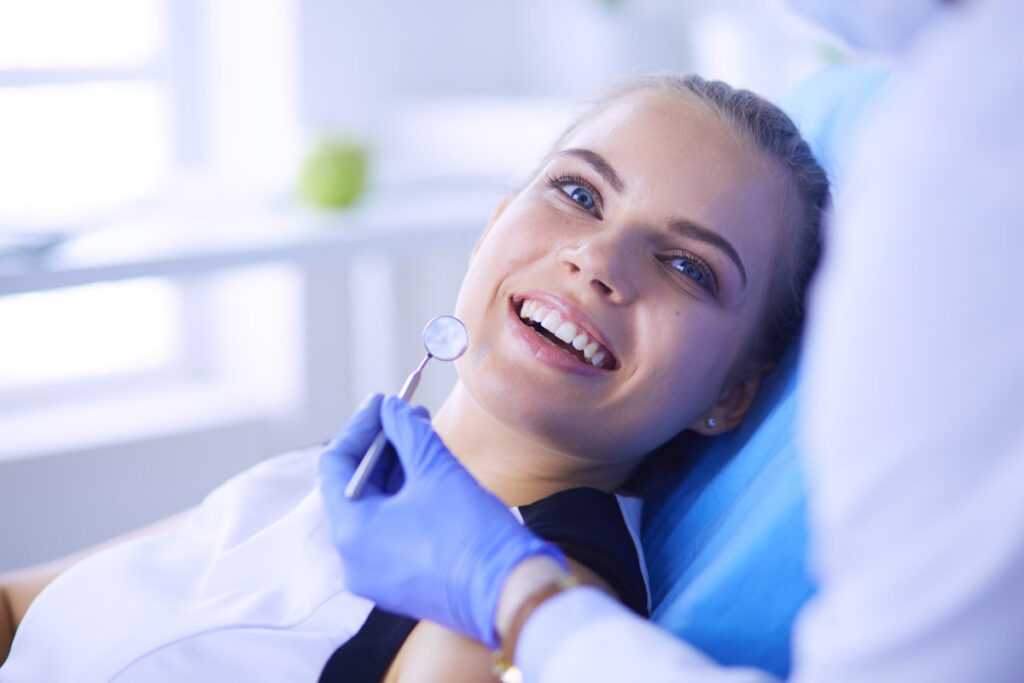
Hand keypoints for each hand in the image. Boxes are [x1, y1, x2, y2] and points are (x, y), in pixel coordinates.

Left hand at [318, 394, 566, 646]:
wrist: (509, 592)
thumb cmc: (471, 533)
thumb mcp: (436, 470)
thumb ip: (407, 432)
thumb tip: (391, 408)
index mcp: (351, 532)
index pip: (336, 464)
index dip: (360, 426)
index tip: (384, 401)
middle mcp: (353, 559)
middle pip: (355, 487)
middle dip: (382, 446)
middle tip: (408, 414)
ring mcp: (375, 575)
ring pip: (375, 509)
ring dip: (396, 471)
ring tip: (423, 437)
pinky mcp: (400, 583)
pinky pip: (390, 532)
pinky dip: (404, 500)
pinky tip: (428, 473)